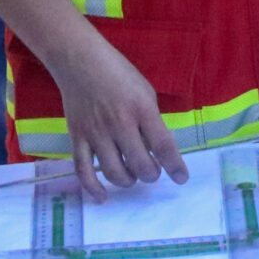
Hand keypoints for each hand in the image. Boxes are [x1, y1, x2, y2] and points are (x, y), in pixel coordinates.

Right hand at [46, 29, 189, 200]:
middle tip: (152, 171)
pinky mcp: (77, 138)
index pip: (163, 145)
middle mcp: (119, 124)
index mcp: (141, 109)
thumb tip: (157, 150)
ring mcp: (96, 133)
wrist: (80, 61)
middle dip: (151, 174)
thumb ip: (151, 120)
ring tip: (133, 175)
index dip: (175, 166)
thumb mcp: (145, 91)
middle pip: (140, 164)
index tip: (181, 178)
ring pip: (114, 172)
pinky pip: (83, 170)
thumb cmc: (118, 73)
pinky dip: (93, 188)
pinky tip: (103, 197)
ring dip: (128, 180)